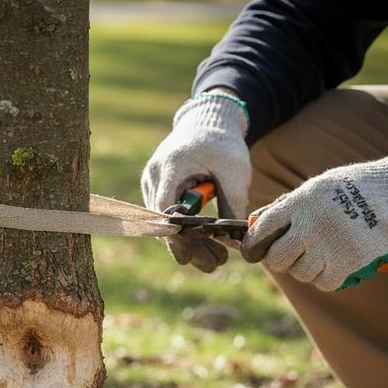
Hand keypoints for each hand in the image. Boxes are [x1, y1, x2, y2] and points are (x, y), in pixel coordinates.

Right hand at [141, 91, 250, 271]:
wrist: (207, 121)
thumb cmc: (222, 143)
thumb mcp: (235, 170)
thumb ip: (233, 203)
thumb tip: (234, 240)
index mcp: (170, 167)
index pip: (164, 210)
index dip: (175, 237)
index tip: (188, 258)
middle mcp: (153, 176)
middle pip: (162, 223)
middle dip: (187, 248)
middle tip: (213, 266)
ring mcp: (151, 183)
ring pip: (163, 224)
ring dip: (187, 244)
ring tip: (215, 260)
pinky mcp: (156, 189)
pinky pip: (166, 218)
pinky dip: (184, 233)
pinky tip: (206, 246)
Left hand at [242, 150, 387, 290]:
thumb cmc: (354, 188)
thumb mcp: (316, 188)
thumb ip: (286, 207)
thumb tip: (253, 224)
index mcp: (300, 203)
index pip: (262, 229)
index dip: (254, 243)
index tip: (256, 250)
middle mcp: (310, 225)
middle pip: (277, 259)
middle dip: (281, 260)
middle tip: (292, 255)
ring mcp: (328, 246)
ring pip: (300, 274)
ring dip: (307, 269)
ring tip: (321, 254)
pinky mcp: (347, 264)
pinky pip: (323, 283)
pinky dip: (327, 278)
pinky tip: (335, 264)